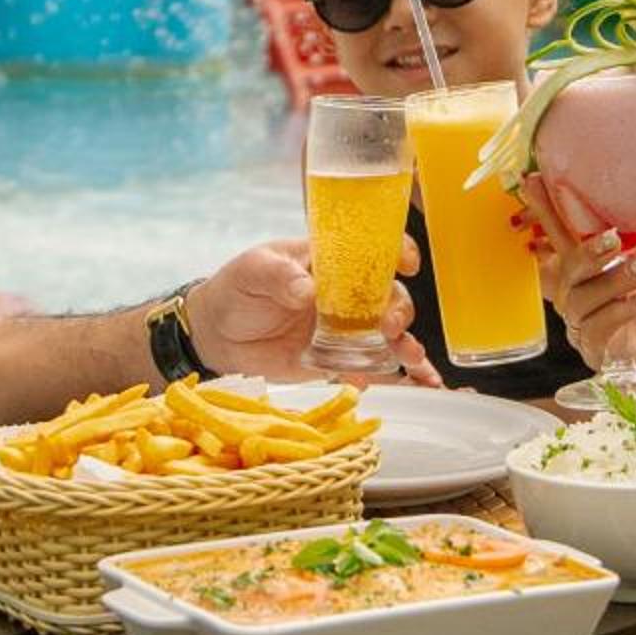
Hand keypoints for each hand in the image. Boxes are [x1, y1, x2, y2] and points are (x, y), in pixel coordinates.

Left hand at [188, 237, 438, 384]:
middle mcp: (345, 294)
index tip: (407, 265)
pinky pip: (373, 367)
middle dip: (398, 310)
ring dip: (407, 345)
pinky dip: (397, 377)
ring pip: (389, 334)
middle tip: (390, 326)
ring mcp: (344, 329)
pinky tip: (420, 385)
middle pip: (388, 296)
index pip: (374, 249)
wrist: (215, 336)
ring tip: (412, 358)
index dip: (397, 252)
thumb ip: (279, 276)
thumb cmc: (235, 290)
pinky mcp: (337, 361)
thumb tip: (306, 289)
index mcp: (330, 261)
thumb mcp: (252, 272)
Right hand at [519, 175, 635, 383]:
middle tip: (616, 239)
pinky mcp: (598, 351)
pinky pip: (594, 330)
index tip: (532, 181)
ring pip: (580, 299)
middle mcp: (584, 290)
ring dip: (615, 280)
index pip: (559, 233)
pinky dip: (620, 310)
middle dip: (587, 251)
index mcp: (594, 259)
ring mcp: (588, 322)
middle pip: (564, 268)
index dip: (544, 210)